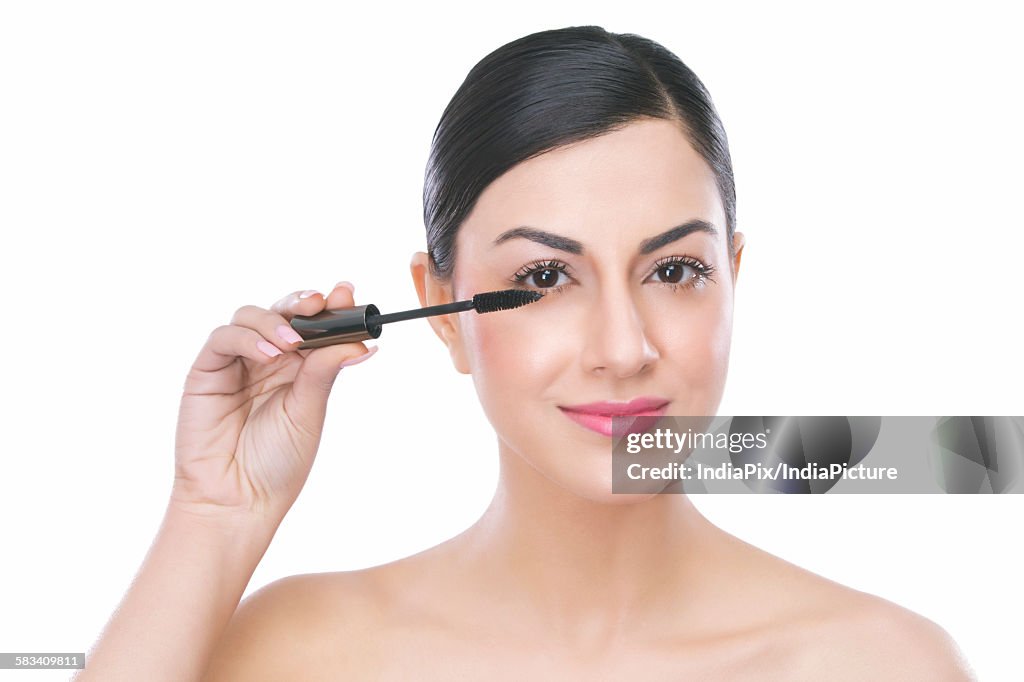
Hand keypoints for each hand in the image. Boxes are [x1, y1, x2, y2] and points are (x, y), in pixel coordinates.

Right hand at [171, 282, 377, 523]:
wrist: (237, 501)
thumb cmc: (277, 464)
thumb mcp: (308, 412)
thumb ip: (324, 372)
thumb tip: (362, 342)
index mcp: (298, 368)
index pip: (313, 325)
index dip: (330, 306)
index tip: (348, 294)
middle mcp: (268, 360)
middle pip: (282, 311)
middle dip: (302, 302)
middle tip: (320, 302)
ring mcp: (236, 364)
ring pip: (250, 316)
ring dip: (274, 320)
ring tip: (292, 342)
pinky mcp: (207, 372)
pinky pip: (223, 338)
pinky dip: (247, 338)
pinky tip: (269, 354)